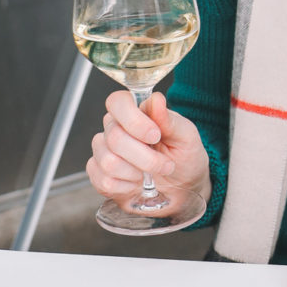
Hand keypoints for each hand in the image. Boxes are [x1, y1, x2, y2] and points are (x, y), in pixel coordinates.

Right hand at [87, 91, 210, 220]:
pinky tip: (137, 183)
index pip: (117, 102)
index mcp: (134, 112)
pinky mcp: (99, 175)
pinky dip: (127, 187)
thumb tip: (156, 99)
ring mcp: (103, 152)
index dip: (133, 120)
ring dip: (137, 173)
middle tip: (165, 164)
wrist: (183, 188)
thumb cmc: (184, 157)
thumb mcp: (186, 136)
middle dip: (145, 157)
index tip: (155, 135)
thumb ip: (169, 119)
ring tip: (152, 174)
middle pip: (114, 137)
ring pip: (109, 161)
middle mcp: (114, 128)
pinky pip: (105, 181)